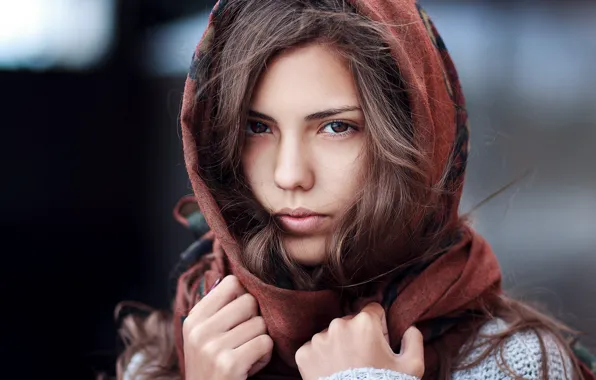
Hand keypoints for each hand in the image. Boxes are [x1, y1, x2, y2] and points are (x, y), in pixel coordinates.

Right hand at [182, 275, 273, 379]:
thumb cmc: (213, 366)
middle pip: (249, 302)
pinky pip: (265, 343)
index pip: (231, 283)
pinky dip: (264, 356)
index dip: (243, 297)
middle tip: (243, 340)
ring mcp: (213, 347)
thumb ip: (218, 308)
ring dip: (260, 341)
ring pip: (260, 324)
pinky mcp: (229, 364)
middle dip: (254, 321)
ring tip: (245, 354)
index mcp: (194, 318)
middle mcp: (199, 330)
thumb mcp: (204, 336)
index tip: (239, 316)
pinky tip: (250, 366)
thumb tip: (238, 277)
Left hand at [295, 303, 423, 379]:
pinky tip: (331, 372)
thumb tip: (410, 328)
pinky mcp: (303, 354)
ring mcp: (319, 339)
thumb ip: (414, 340)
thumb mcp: (412, 366)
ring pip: (332, 335)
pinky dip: (321, 358)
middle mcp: (339, 324)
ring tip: (346, 368)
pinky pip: (314, 349)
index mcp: (364, 322)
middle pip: (351, 322)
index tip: (379, 344)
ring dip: (339, 346)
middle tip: (363, 360)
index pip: (373, 310)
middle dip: (357, 336)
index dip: (379, 327)